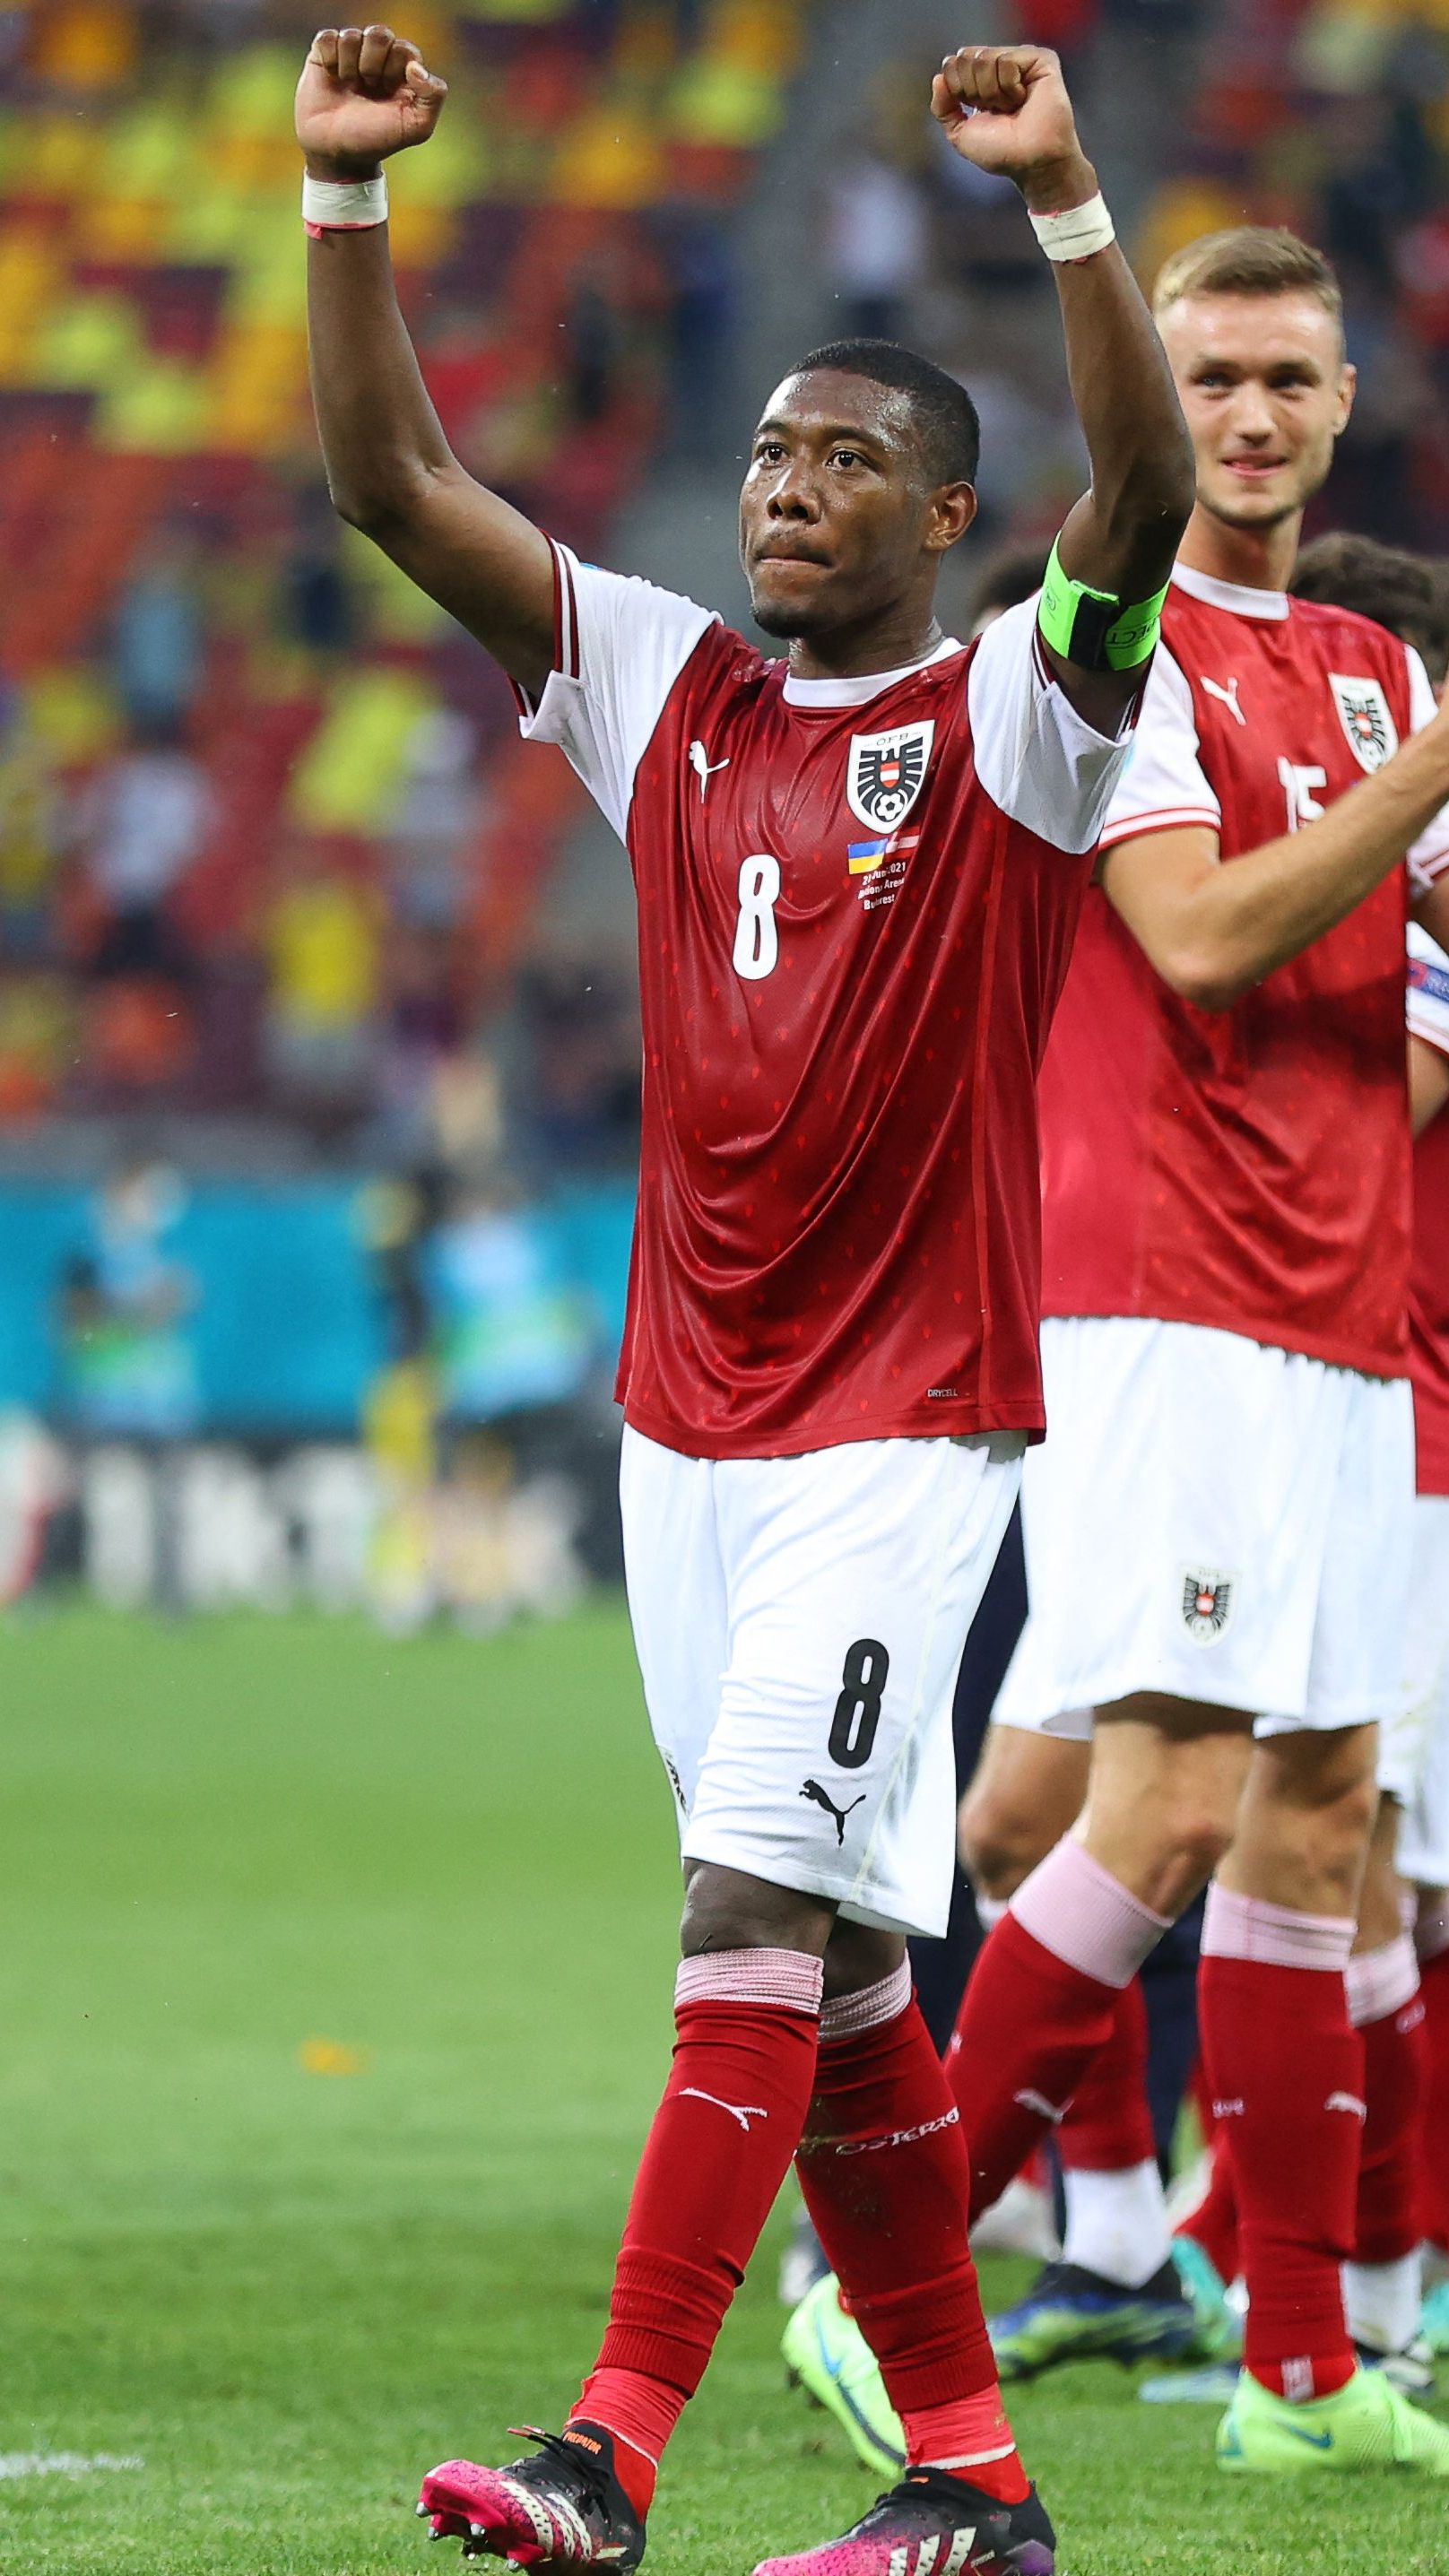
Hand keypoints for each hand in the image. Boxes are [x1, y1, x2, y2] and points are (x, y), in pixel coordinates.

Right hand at [296, 23, 447, 177]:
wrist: (336, 154)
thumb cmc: (376, 140)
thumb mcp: (416, 128)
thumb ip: (434, 96)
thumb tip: (416, 66)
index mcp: (403, 70)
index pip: (405, 48)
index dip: (395, 69)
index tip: (388, 92)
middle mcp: (378, 58)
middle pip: (379, 34)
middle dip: (373, 66)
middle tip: (368, 88)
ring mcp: (351, 54)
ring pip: (352, 36)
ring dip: (350, 66)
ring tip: (349, 87)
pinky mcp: (324, 54)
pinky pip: (328, 37)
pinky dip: (330, 58)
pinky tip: (332, 77)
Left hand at [930, 46, 1093, 212]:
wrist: (1031, 162)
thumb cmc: (1001, 152)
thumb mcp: (960, 134)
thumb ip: (943, 107)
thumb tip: (938, 77)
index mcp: (981, 79)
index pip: (954, 63)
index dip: (957, 88)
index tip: (977, 110)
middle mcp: (1000, 66)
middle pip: (967, 57)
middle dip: (974, 90)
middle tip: (996, 110)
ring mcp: (1021, 60)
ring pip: (985, 58)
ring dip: (992, 93)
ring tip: (1012, 107)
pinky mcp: (1040, 59)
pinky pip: (1007, 61)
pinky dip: (1009, 87)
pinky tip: (1023, 99)